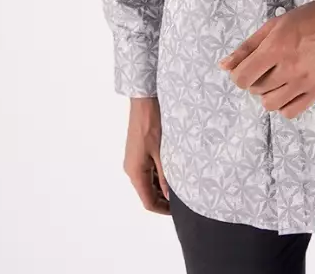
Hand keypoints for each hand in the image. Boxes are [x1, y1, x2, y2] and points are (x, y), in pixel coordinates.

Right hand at [123, 95, 170, 214]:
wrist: (144, 102)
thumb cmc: (152, 124)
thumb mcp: (162, 153)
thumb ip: (165, 176)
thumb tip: (170, 196)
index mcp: (135, 172)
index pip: (148, 202)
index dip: (163, 209)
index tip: (178, 210)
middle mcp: (131, 169)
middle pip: (146, 193)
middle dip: (163, 198)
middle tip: (183, 197)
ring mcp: (133, 160)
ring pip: (147, 182)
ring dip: (161, 186)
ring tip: (180, 184)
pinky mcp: (136, 153)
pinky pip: (146, 171)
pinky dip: (157, 175)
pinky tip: (171, 170)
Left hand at [218, 0, 314, 118]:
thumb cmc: (306, 19)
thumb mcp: (273, 25)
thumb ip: (247, 47)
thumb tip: (224, 66)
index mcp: (275, 48)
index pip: (242, 78)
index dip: (238, 75)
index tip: (245, 68)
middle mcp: (289, 68)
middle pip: (256, 90)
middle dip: (254, 80)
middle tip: (264, 67)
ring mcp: (304, 82)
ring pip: (271, 104)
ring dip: (267, 94)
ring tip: (276, 80)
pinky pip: (291, 112)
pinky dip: (284, 105)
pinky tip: (287, 91)